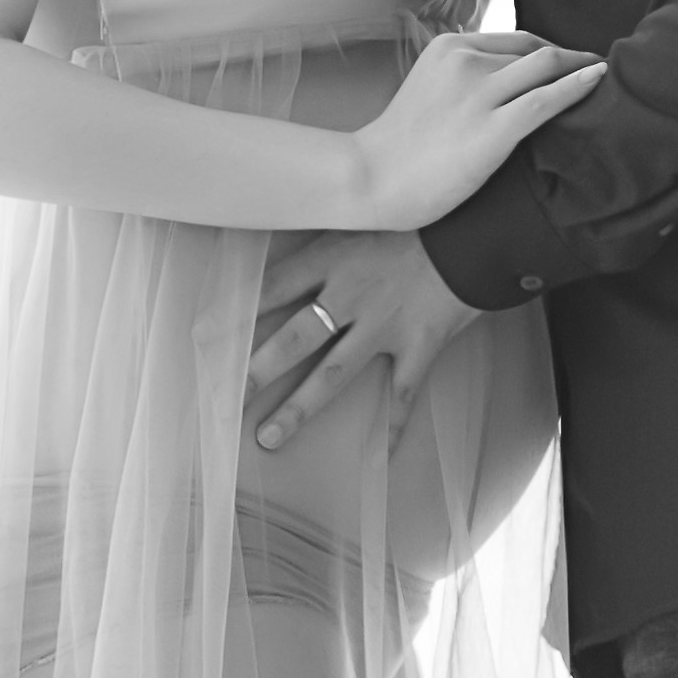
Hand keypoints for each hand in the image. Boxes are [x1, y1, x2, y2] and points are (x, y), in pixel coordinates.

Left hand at [248, 226, 483, 456]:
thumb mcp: (361, 219)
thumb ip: (325, 241)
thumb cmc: (416, 220)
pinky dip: (394, 427)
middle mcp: (351, 295)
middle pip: (294, 338)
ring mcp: (385, 325)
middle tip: (225, 398)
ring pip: (332, 374)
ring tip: (268, 437)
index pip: (271, 289)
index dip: (233, 312)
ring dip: (299, 409)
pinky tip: (381, 457)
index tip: (201, 337)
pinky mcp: (419, 345)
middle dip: (256, 370)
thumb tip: (283, 254)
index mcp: (332, 259)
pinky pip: (402, 394)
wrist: (476, 230)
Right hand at [333, 30, 607, 231]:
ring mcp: (478, 94)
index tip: (573, 64)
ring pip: (546, 67)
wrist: (372, 177)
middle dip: (572, 58)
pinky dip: (579, 87)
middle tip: (599, 71)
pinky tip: (600, 82)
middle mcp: (465, 61)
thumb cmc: (401, 145)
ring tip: (608, 81)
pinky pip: (547, 100)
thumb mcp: (429, 89)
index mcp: (449, 48)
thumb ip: (464, 77)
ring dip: (582, 70)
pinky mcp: (491, 129)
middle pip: (536, 50)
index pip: (517, 40)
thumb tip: (508, 84)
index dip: (552, 51)